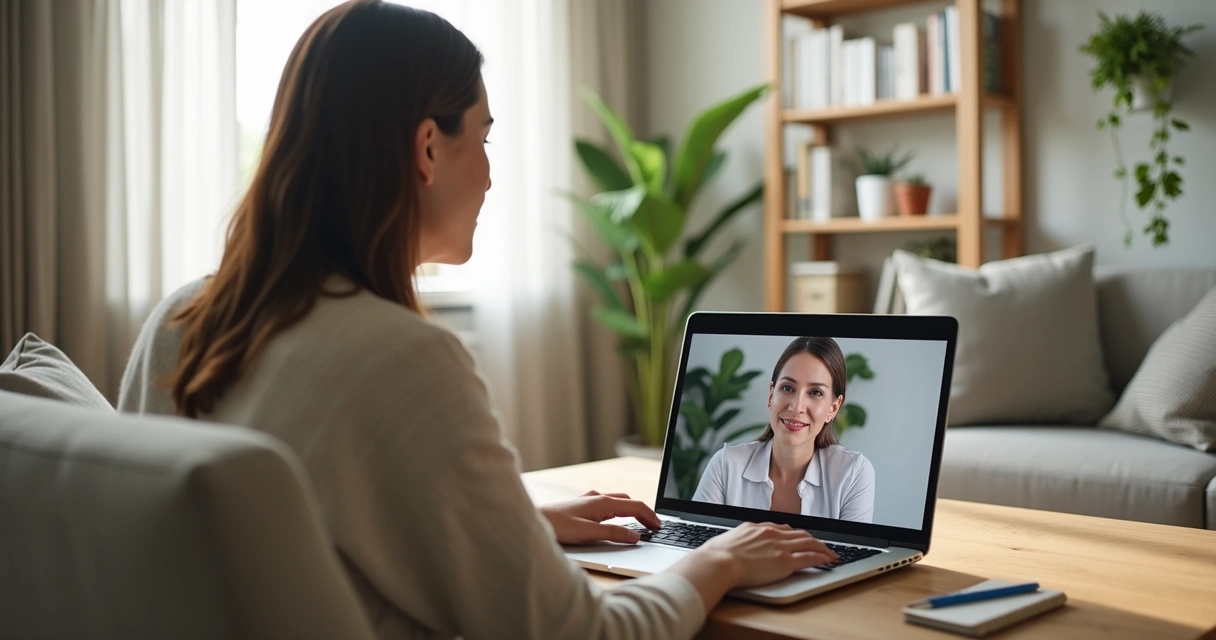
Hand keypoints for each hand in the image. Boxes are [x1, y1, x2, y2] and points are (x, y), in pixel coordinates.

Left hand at [538, 490, 661, 544]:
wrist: (533, 520)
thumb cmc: (557, 526)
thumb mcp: (589, 533)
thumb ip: (613, 535)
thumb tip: (636, 536)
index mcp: (602, 502)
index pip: (635, 506)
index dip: (650, 517)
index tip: (659, 528)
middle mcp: (597, 497)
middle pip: (629, 501)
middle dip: (643, 512)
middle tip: (653, 526)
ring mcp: (589, 499)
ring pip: (618, 501)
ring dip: (631, 510)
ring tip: (640, 523)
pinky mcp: (581, 505)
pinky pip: (607, 504)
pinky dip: (618, 510)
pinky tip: (615, 519)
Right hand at [696, 522, 836, 587]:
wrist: (717, 562)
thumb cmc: (717, 556)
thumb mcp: (728, 542)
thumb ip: (739, 542)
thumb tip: (736, 548)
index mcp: (757, 528)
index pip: (782, 528)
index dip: (794, 534)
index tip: (799, 538)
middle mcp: (771, 533)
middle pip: (800, 533)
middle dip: (813, 539)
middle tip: (821, 546)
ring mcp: (780, 547)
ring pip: (809, 542)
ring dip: (822, 548)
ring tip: (830, 554)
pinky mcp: (785, 561)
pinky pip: (809, 557)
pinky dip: (821, 557)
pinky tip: (827, 560)